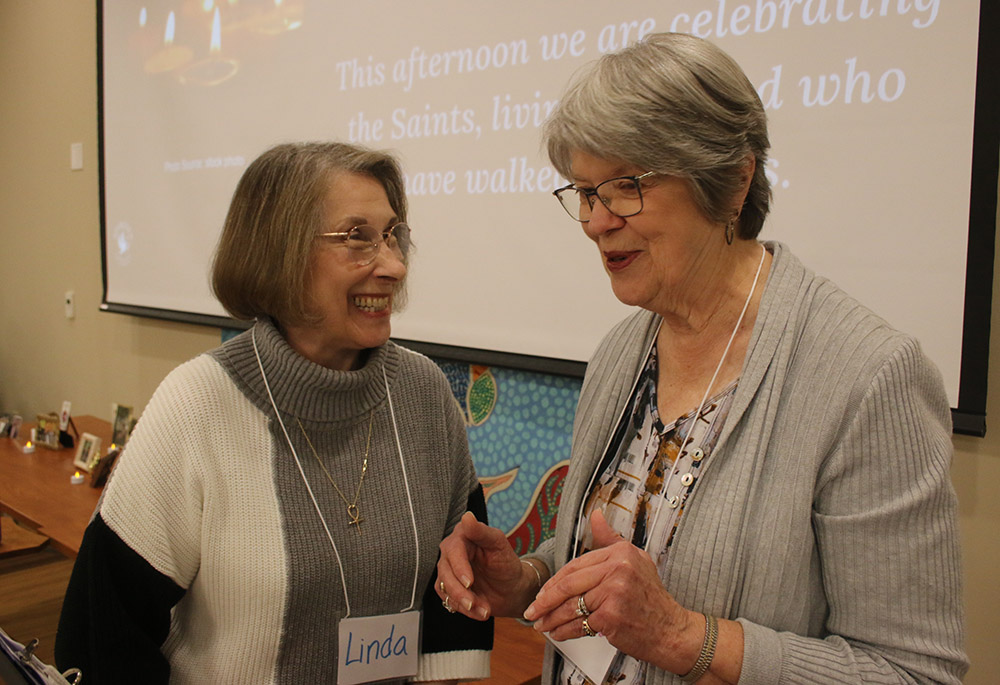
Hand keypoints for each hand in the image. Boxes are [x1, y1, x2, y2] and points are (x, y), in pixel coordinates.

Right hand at [435, 512, 539, 619]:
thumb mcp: (499, 544)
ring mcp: (448, 571)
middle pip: (445, 572)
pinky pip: (448, 601)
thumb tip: (467, 516)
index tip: (469, 582)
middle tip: (475, 602)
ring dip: (463, 603)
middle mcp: (451, 552)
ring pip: (444, 588)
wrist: (512, 588)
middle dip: (460, 591)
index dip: (459, 567)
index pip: (453, 551)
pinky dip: (464, 610)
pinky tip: (480, 612)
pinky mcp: (448, 588)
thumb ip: (482, 531)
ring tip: (484, 610)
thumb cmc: (507, 563)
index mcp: (462, 536)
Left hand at [522, 509, 698, 668]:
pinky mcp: (611, 616)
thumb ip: (610, 540)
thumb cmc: (651, 599)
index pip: (577, 564)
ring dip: (552, 618)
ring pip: (572, 605)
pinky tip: (557, 633)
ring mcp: (614, 592)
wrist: (671, 631)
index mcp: (621, 552)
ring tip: (541, 624)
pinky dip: (565, 631)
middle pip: (570, 583)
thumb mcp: (636, 560)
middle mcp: (618, 568)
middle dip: (547, 599)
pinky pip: (580, 624)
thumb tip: (595, 515)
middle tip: (534, 608)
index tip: (544, 591)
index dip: (556, 580)